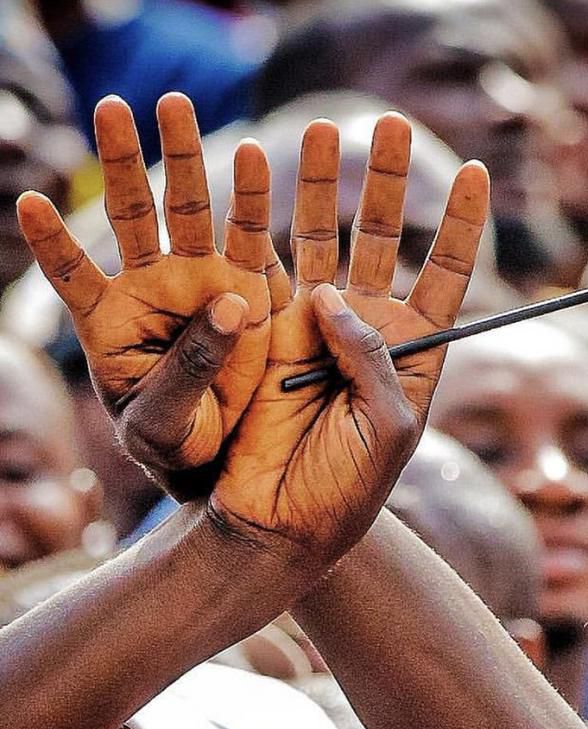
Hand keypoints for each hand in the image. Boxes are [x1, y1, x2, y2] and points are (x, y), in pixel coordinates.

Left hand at [17, 93, 271, 497]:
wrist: (229, 459)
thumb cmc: (178, 447)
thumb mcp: (164, 424)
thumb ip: (189, 367)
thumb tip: (228, 302)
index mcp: (112, 323)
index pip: (73, 273)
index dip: (52, 242)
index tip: (28, 204)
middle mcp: (154, 290)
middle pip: (133, 215)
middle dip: (123, 162)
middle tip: (113, 108)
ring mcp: (203, 284)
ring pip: (189, 211)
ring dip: (184, 159)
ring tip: (175, 105)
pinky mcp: (249, 288)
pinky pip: (251, 236)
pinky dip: (252, 198)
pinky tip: (253, 157)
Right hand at [210, 114, 488, 558]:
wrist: (282, 524)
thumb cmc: (350, 489)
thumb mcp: (390, 427)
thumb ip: (373, 356)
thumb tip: (334, 292)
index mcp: (414, 355)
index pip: (445, 275)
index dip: (458, 224)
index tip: (473, 172)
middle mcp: (368, 333)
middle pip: (385, 241)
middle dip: (389, 183)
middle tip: (390, 124)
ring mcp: (313, 329)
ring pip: (324, 242)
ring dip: (324, 186)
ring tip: (326, 129)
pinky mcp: (263, 336)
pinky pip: (267, 271)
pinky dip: (264, 224)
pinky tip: (263, 171)